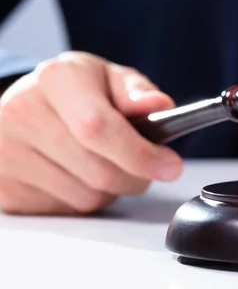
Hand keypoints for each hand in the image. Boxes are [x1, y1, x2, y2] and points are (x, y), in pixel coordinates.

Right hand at [0, 51, 182, 214]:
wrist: (27, 103)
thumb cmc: (79, 91)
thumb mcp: (111, 79)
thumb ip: (138, 93)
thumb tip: (159, 105)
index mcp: (56, 78)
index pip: (99, 127)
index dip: (140, 153)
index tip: (170, 166)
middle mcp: (22, 112)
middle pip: (99, 171)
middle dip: (135, 176)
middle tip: (144, 165)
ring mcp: (7, 154)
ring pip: (87, 197)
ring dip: (111, 189)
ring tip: (102, 162)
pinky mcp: (5, 189)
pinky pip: (67, 210)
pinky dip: (85, 199)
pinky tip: (77, 174)